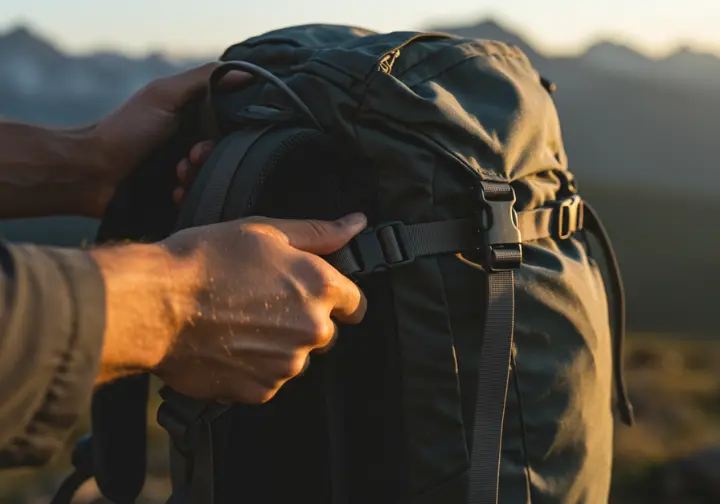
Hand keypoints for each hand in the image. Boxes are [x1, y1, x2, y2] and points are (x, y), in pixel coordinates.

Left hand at [88, 63, 250, 217]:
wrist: (91, 173)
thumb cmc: (125, 130)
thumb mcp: (164, 95)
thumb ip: (204, 80)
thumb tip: (246, 73)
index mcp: (191, 119)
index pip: (229, 125)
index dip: (228, 133)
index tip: (209, 138)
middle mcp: (190, 144)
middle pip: (223, 155)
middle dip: (209, 158)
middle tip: (191, 158)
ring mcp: (183, 172)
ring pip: (212, 180)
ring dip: (197, 178)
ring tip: (176, 176)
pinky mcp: (176, 198)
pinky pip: (198, 201)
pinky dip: (187, 197)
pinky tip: (172, 193)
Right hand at [93, 213, 367, 403]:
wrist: (153, 305)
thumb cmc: (205, 260)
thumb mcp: (265, 232)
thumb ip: (319, 233)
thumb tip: (357, 224)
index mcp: (320, 288)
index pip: (355, 304)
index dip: (336, 298)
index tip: (311, 294)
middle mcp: (311, 330)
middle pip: (324, 332)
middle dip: (302, 321)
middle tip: (261, 303)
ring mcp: (286, 365)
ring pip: (294, 357)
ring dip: (276, 346)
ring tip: (237, 323)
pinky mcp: (259, 391)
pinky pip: (267, 380)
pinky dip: (253, 368)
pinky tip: (226, 345)